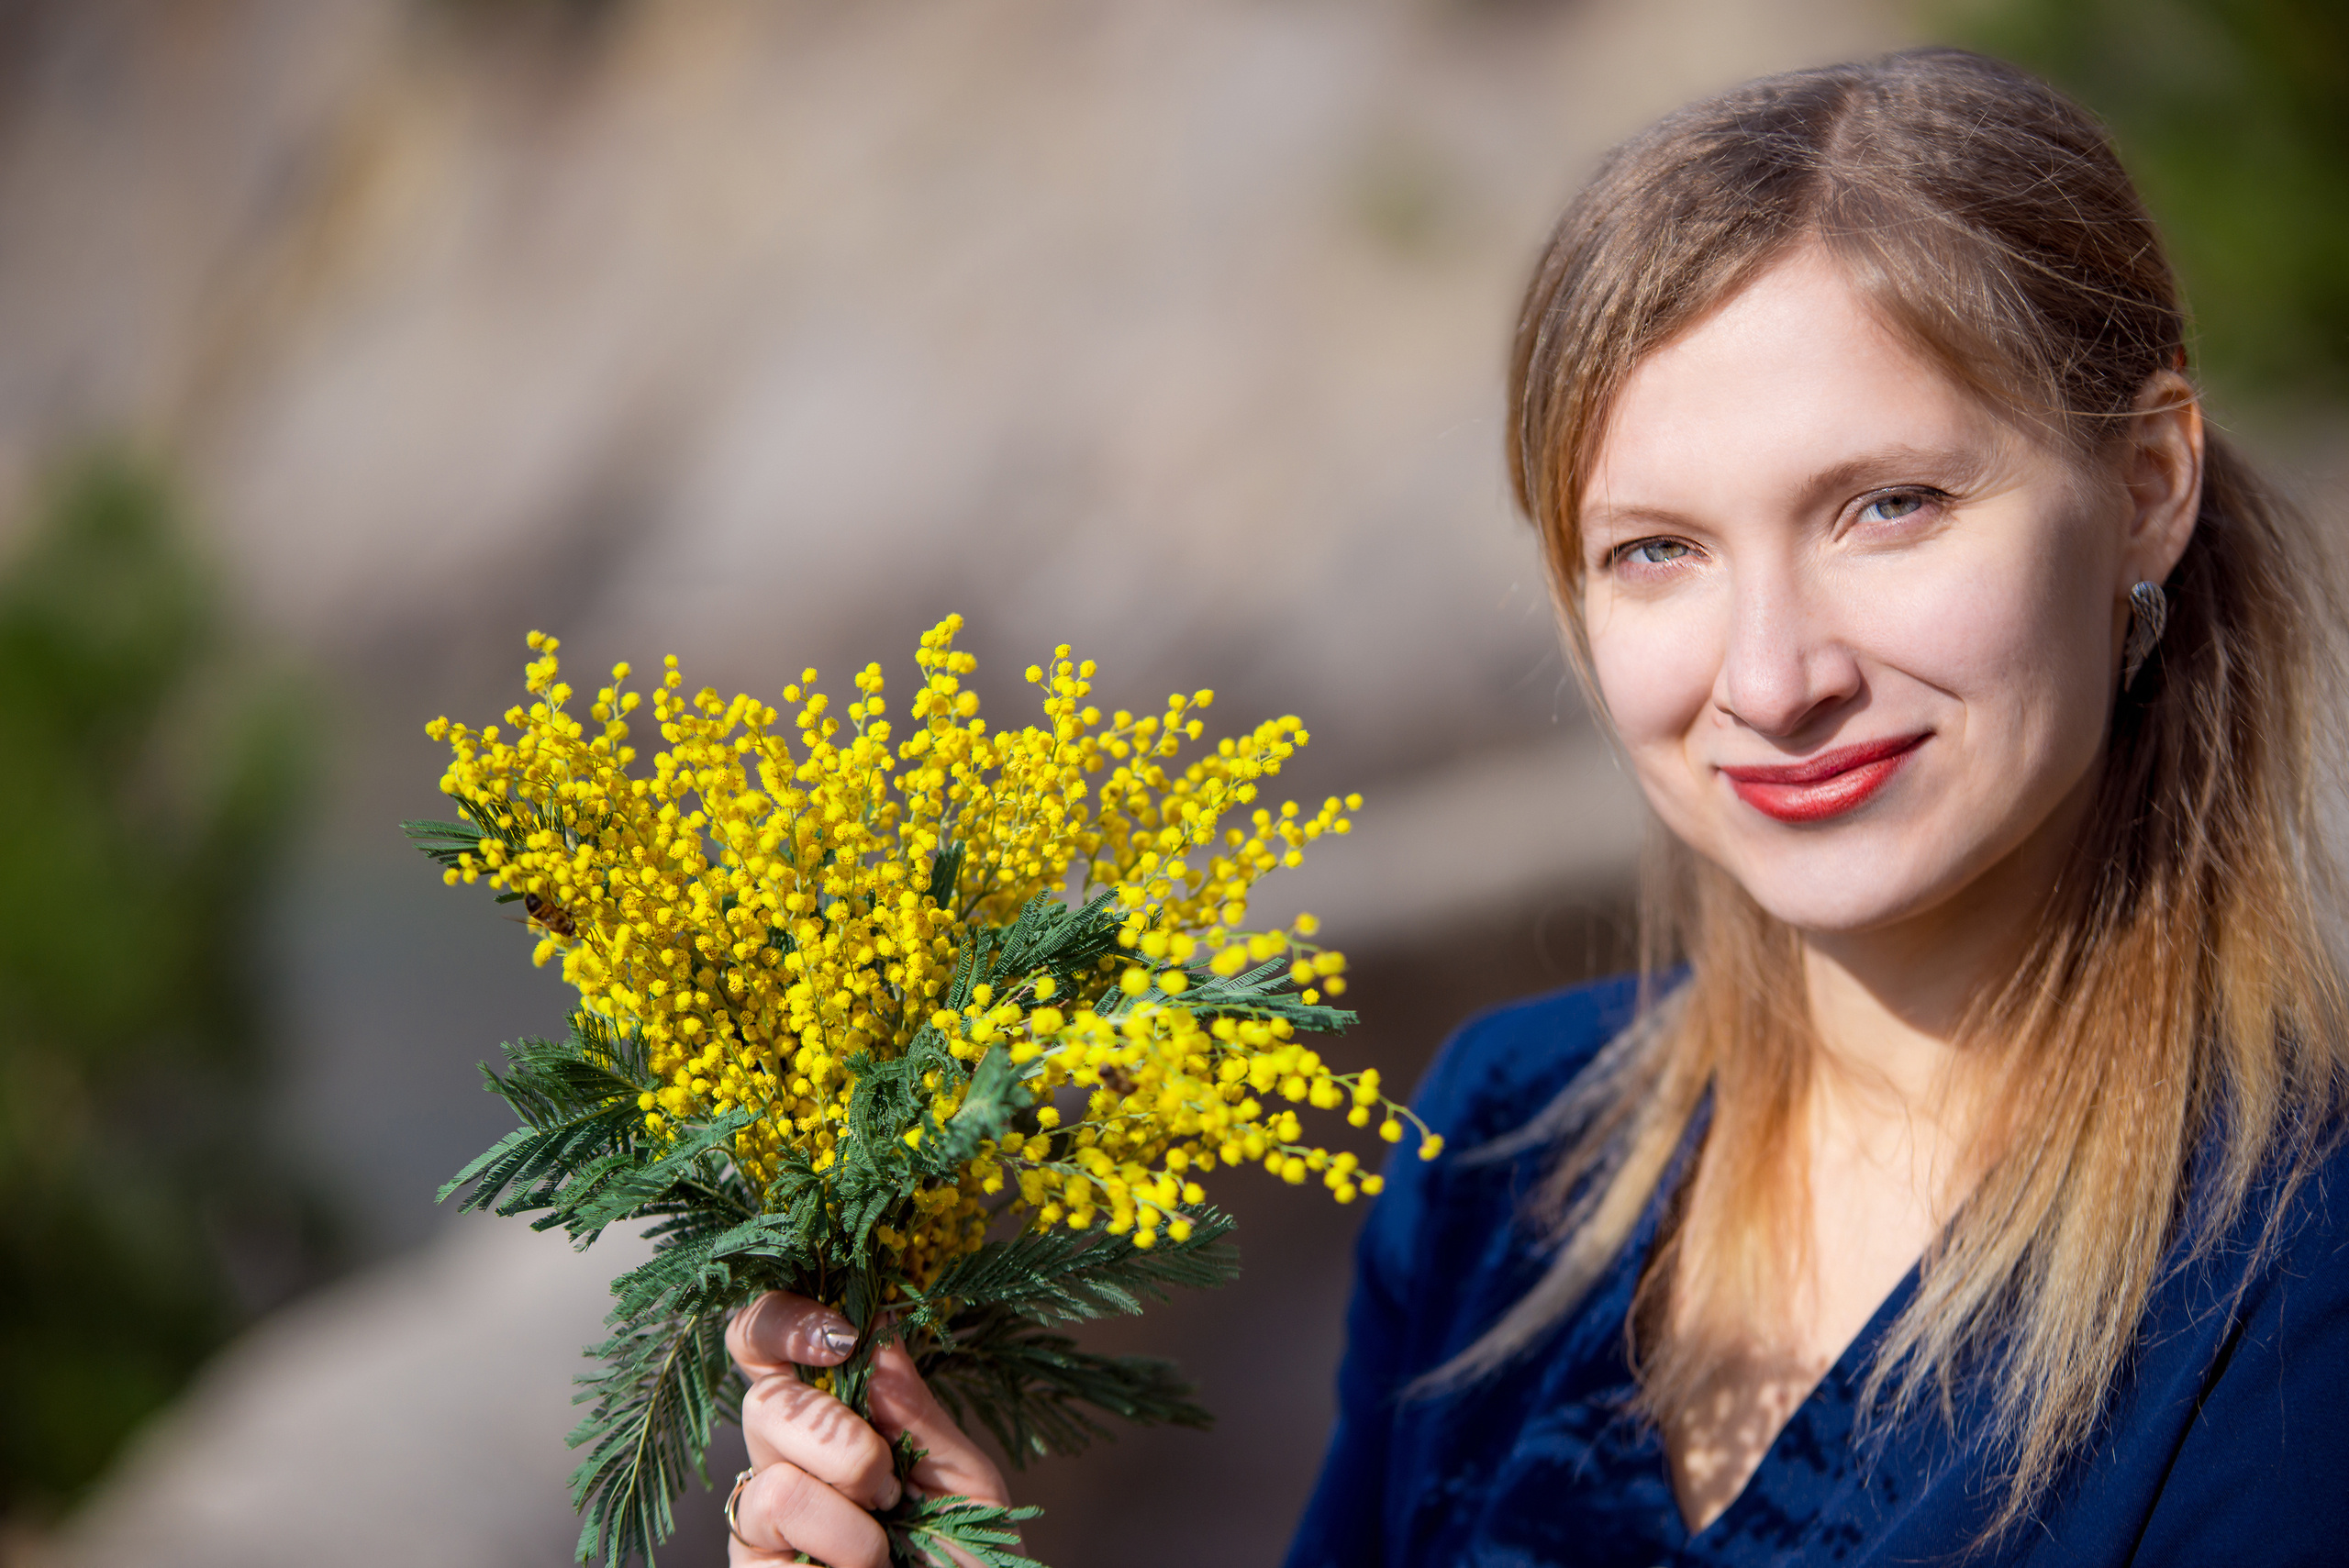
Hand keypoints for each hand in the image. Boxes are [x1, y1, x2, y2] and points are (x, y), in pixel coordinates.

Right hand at [724, 1290, 1012, 1566]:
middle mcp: (786, 1460)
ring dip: (850, 1525)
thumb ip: (912, 1405)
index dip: (785, 1317)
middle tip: (890, 1493)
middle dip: (841, 1442)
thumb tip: (873, 1319)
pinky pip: (768, 1547)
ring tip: (883, 1556)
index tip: (840, 1334)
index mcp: (836, 1418)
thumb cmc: (971, 1563)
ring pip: (772, 1482)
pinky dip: (836, 1562)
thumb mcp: (962, 1478)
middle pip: (765, 1401)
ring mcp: (759, 1521)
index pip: (769, 1341)